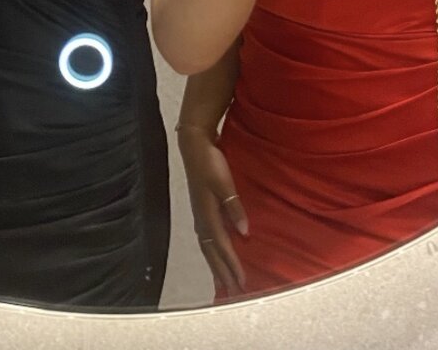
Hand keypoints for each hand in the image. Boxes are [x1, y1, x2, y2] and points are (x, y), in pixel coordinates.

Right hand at [177, 126, 248, 295]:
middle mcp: (201, 218)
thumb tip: (244, 231)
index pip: (221, 245)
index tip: (241, 282)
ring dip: (216, 265)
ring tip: (223, 282)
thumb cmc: (209, 161)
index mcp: (207, 213)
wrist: (193, 144)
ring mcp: (199, 214)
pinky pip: (206, 238)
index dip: (231, 265)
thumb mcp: (223, 181)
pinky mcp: (200, 209)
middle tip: (234, 292)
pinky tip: (216, 254)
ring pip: (207, 247)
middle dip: (222, 272)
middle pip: (212, 252)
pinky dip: (212, 251)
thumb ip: (233, 206)